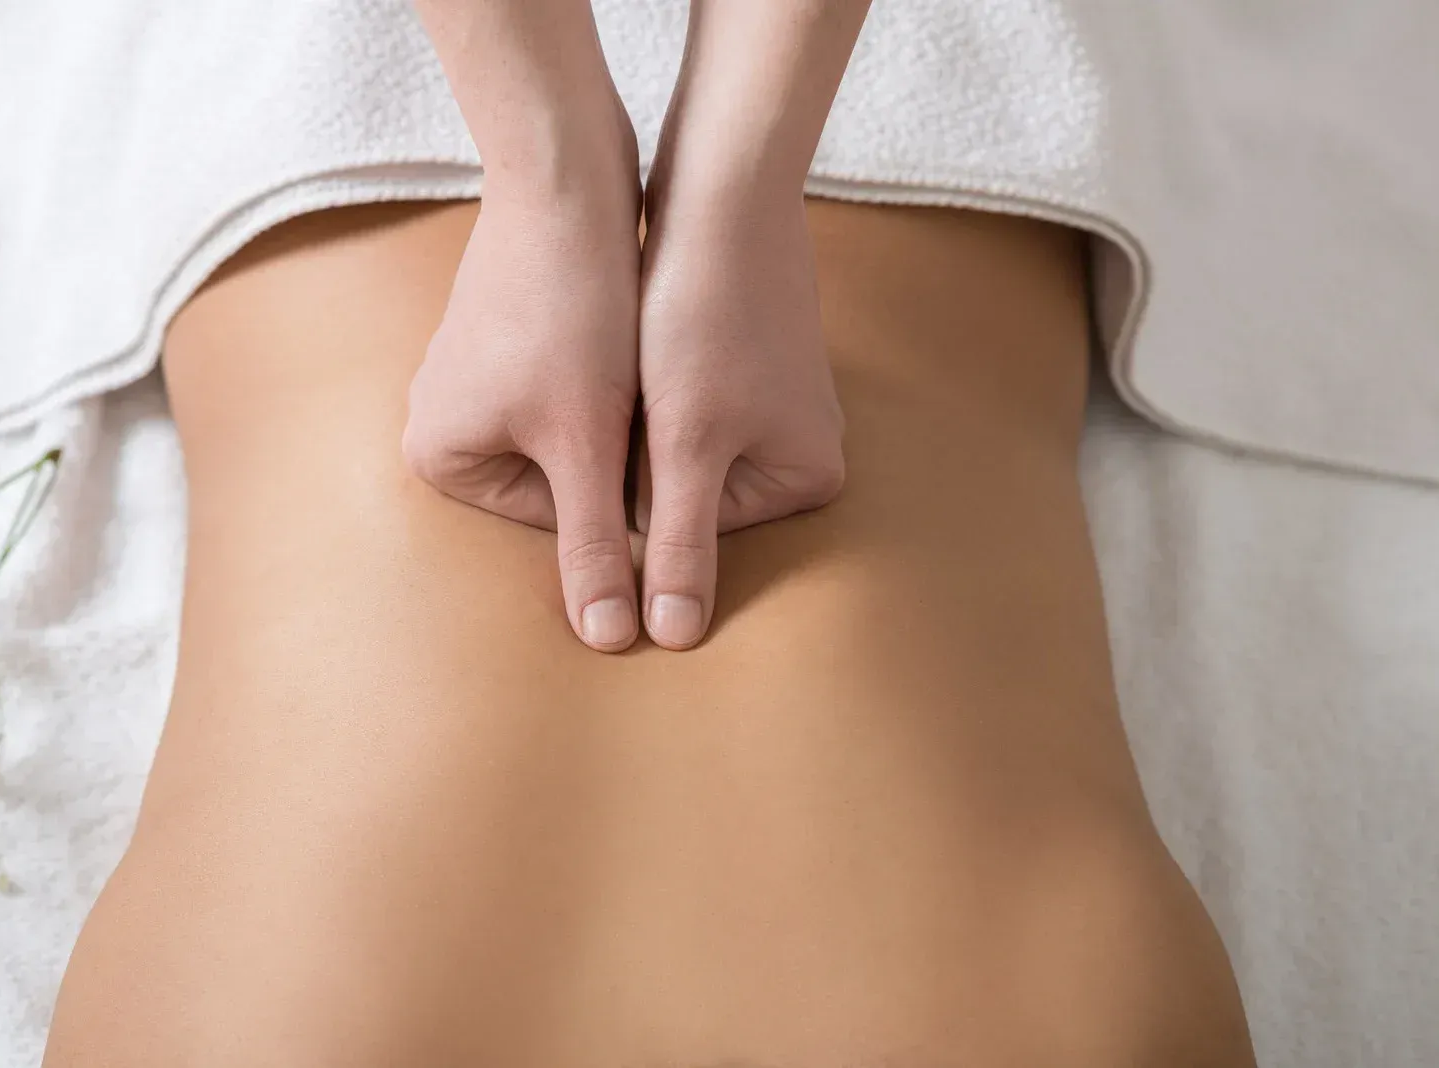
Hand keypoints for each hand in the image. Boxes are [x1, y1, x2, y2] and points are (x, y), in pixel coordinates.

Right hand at [403, 176, 643, 651]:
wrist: (563, 181)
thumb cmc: (569, 313)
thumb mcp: (586, 445)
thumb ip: (595, 547)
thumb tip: (610, 642)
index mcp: (437, 458)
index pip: (561, 520)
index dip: (623, 499)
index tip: (665, 459)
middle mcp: (441, 421)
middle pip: (562, 480)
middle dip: (616, 458)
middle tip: (663, 418)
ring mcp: (473, 377)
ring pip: (573, 433)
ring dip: (618, 420)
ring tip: (652, 380)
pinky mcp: (511, 340)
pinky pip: (570, 389)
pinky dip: (609, 381)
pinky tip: (643, 353)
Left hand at [634, 182, 845, 649]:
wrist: (724, 194)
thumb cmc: (703, 318)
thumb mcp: (684, 444)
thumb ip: (680, 545)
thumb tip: (671, 639)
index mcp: (807, 483)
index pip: (684, 528)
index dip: (637, 487)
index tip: (631, 428)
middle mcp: (804, 452)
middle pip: (685, 493)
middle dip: (644, 456)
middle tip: (632, 394)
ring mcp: (778, 409)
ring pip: (676, 448)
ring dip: (645, 420)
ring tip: (639, 366)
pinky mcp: (747, 369)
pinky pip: (685, 406)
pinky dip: (656, 385)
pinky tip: (646, 345)